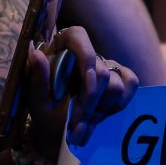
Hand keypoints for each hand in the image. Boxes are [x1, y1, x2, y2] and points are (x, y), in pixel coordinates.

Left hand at [19, 26, 140, 164]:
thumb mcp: (35, 97)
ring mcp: (105, 64)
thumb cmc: (43, 109)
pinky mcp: (119, 77)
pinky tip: (99, 116)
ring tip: (83, 124)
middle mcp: (85, 51)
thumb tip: (36, 53)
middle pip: (101, 72)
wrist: (55, 129)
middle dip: (89, 103)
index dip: (86, 58)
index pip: (78, 36)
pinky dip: (117, 105)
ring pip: (116, 85)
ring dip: (100, 110)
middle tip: (76, 124)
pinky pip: (130, 84)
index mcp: (61, 46)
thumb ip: (37, 77)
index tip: (86, 83)